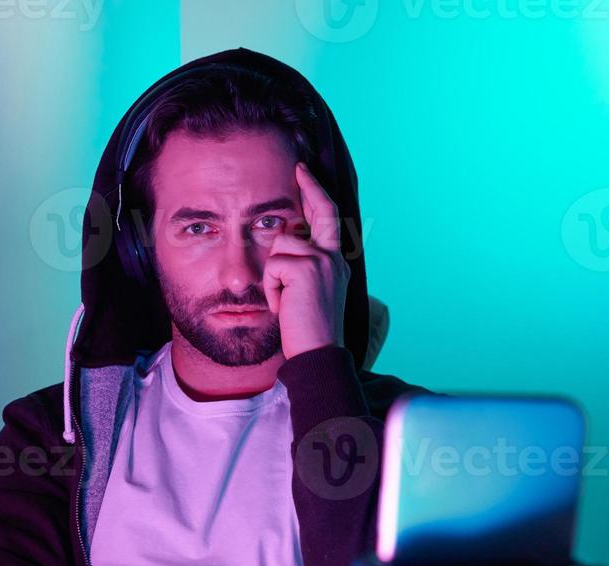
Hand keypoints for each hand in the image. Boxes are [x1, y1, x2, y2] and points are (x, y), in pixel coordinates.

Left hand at [263, 160, 349, 359]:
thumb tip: (286, 242)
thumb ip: (306, 266)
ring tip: (285, 300)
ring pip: (281, 243)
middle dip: (307, 187)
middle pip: (315, 213)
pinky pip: (274, 265)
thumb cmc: (310, 330)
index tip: (304, 172)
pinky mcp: (306, 269)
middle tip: (298, 168)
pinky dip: (272, 288)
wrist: (318, 353)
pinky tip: (284, 307)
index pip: (328, 217)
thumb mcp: (312, 292)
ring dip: (274, 274)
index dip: (316, 192)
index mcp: (336, 261)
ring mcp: (322, 261)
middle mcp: (333, 257)